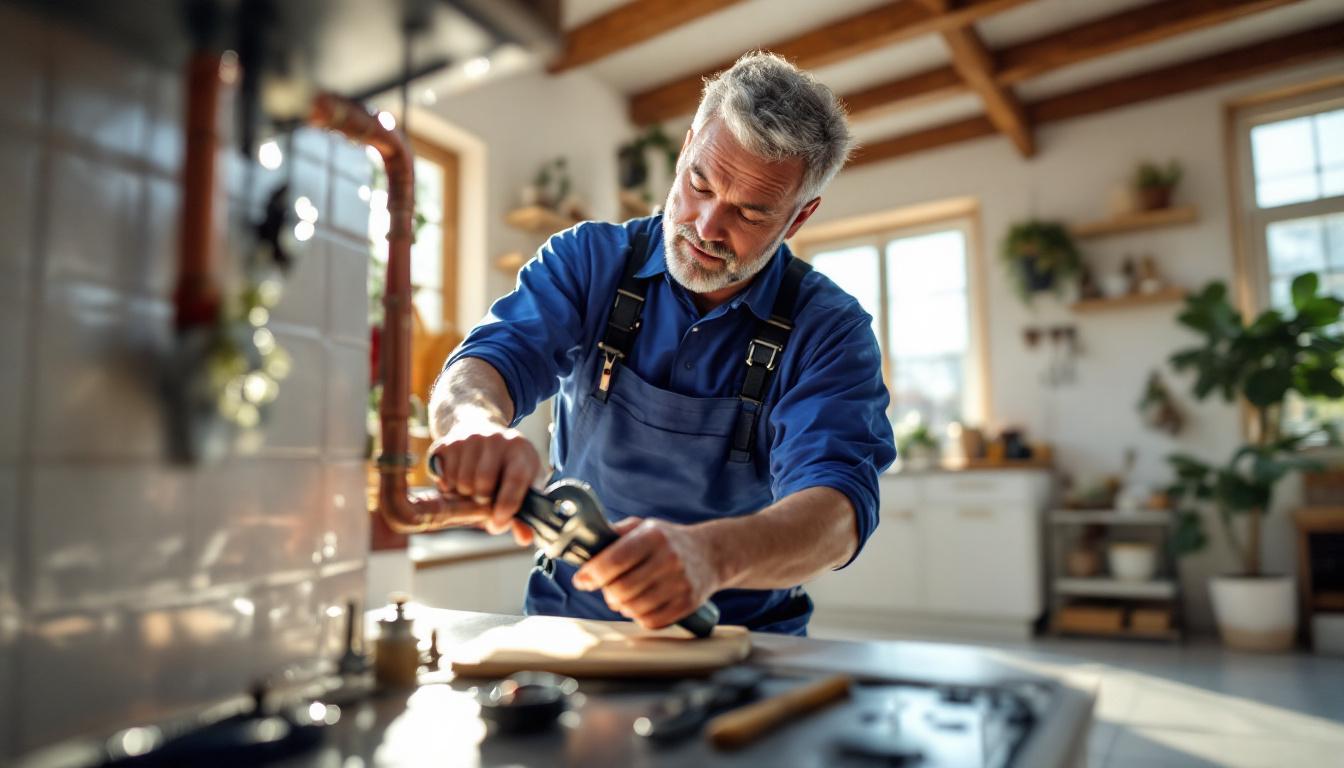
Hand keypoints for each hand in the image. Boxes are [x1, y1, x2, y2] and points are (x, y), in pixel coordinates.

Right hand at [427, 421, 540, 545]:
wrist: (481, 431)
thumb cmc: (507, 466)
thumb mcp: (524, 484)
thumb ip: (524, 514)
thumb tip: (524, 539)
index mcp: (521, 450)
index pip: (516, 479)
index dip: (507, 506)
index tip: (499, 522)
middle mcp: (495, 439)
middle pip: (483, 483)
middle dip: (482, 502)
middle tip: (484, 503)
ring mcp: (469, 438)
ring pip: (461, 482)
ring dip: (464, 497)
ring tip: (472, 492)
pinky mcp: (447, 443)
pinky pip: (443, 478)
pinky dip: (449, 489)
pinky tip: (458, 483)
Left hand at [572, 518, 720, 629]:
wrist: (712, 553)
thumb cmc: (669, 541)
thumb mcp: (644, 526)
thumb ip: (615, 534)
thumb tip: (585, 547)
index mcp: (654, 536)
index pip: (615, 559)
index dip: (592, 573)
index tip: (581, 580)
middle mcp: (669, 558)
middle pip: (622, 588)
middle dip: (606, 592)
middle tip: (605, 589)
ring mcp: (680, 583)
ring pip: (634, 608)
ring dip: (621, 606)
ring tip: (622, 597)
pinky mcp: (688, 603)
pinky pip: (651, 621)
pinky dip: (638, 617)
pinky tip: (640, 605)